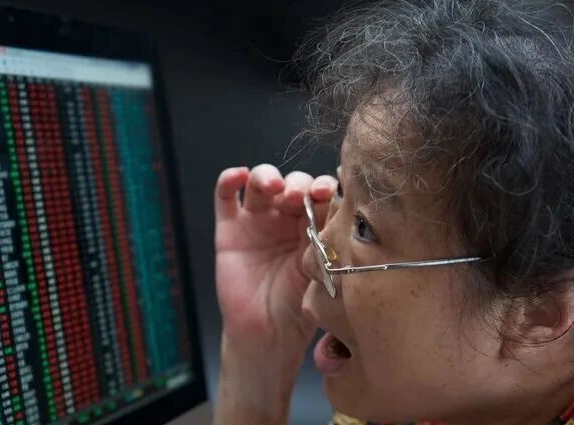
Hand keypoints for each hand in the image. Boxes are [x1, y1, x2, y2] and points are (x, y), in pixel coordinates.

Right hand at [213, 164, 335, 423]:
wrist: (267, 335)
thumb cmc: (298, 310)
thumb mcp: (321, 274)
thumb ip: (328, 245)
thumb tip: (348, 215)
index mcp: (314, 226)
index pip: (321, 194)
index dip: (325, 187)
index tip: (328, 193)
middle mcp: (287, 218)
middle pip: (293, 183)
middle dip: (298, 184)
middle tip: (299, 197)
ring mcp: (257, 220)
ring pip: (260, 182)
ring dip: (267, 176)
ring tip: (272, 187)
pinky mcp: (230, 228)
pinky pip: (225, 197)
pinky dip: (229, 180)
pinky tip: (238, 175)